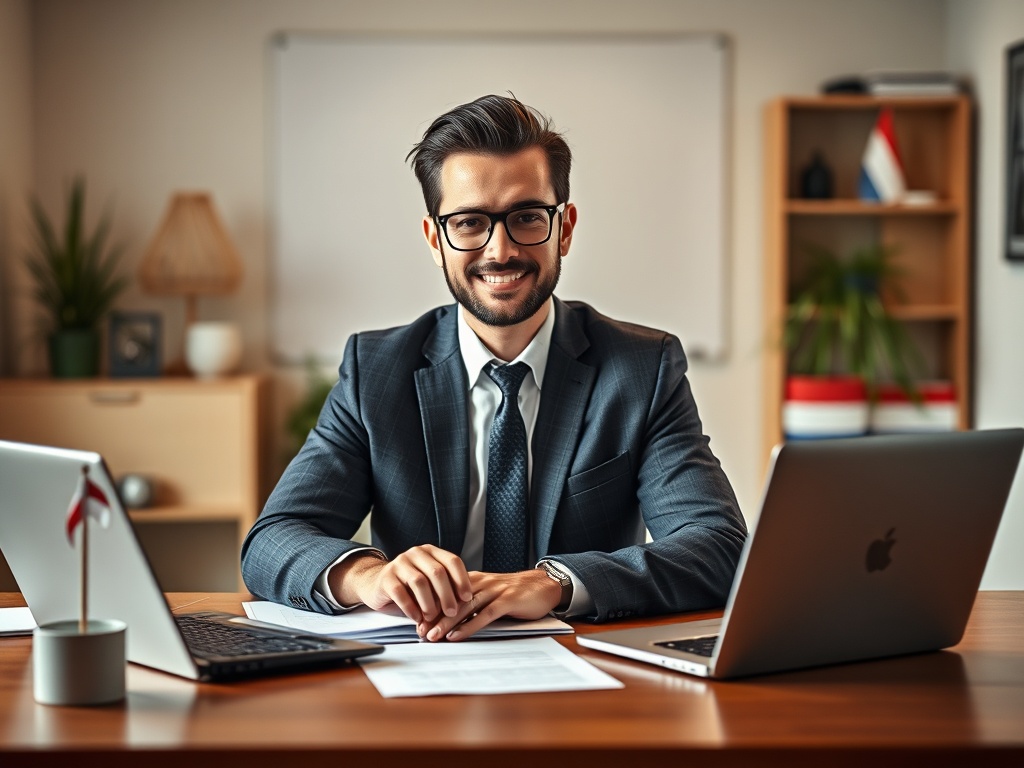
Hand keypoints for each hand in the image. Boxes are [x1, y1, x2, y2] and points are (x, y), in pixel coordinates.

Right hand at [328, 545, 473, 630]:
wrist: (376, 584)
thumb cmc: (410, 586)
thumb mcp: (430, 582)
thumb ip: (445, 587)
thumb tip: (466, 603)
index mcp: (430, 552)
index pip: (452, 561)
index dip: (462, 580)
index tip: (467, 598)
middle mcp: (415, 553)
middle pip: (437, 572)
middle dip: (447, 595)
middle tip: (452, 612)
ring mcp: (399, 563)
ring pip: (419, 582)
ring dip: (429, 603)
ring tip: (433, 618)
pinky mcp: (386, 578)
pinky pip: (401, 593)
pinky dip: (411, 608)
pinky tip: (417, 618)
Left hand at [420, 568, 562, 642]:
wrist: (543, 585)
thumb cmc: (514, 594)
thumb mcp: (489, 594)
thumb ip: (471, 602)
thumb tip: (449, 620)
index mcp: (473, 580)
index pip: (446, 592)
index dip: (430, 607)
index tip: (416, 623)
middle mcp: (481, 582)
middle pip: (451, 599)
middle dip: (433, 616)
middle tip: (419, 631)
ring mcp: (495, 590)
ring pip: (465, 607)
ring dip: (446, 622)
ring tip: (432, 636)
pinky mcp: (508, 600)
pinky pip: (485, 614)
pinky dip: (469, 626)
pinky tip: (457, 636)